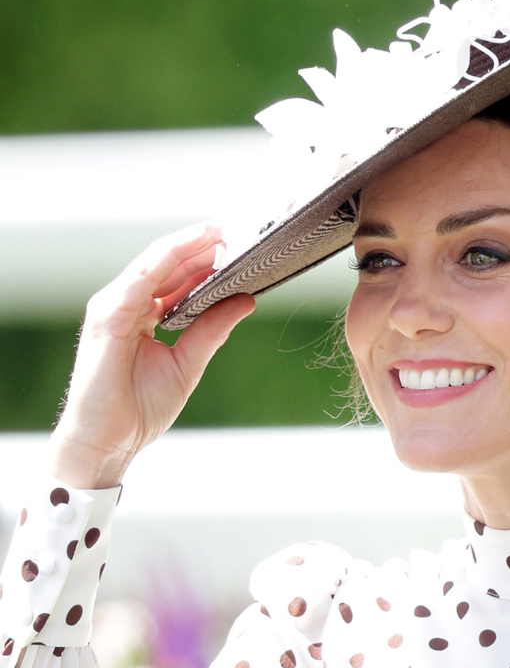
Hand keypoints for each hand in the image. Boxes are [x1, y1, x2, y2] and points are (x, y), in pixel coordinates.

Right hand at [50, 223, 255, 488]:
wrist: (107, 443)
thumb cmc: (138, 408)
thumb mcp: (188, 362)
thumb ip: (212, 328)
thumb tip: (246, 299)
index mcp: (141, 312)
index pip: (175, 272)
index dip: (206, 254)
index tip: (241, 239)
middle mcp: (125, 303)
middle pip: (168, 261)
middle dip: (204, 241)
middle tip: (242, 225)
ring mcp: (113, 308)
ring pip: (156, 261)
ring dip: (191, 242)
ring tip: (226, 228)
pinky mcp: (109, 318)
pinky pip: (143, 279)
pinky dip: (171, 259)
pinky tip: (198, 248)